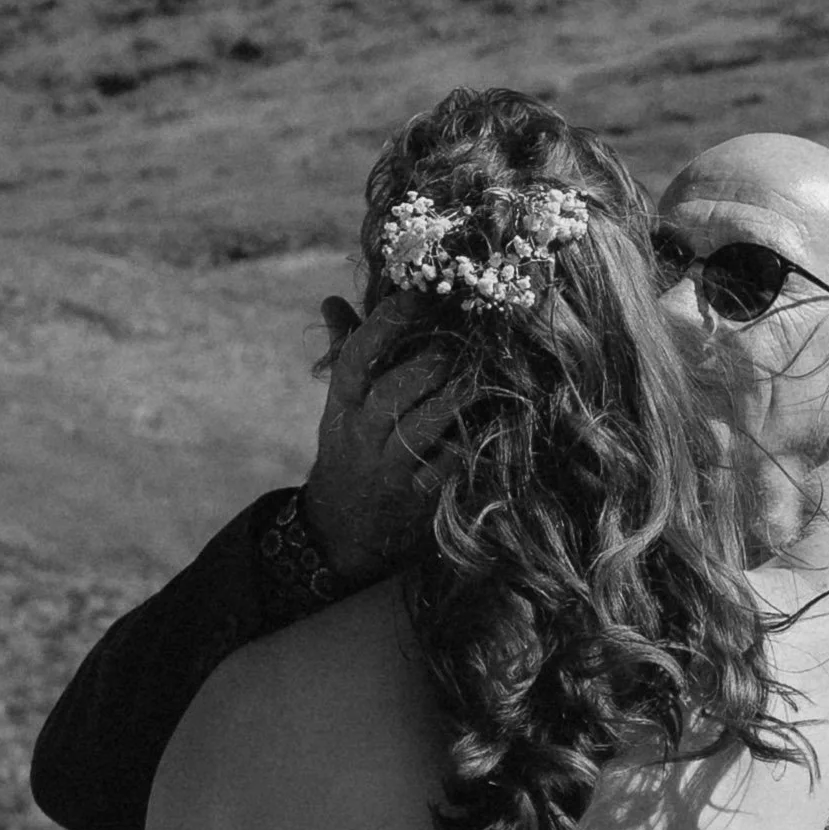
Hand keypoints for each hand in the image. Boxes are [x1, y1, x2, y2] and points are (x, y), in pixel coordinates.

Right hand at [301, 293, 461, 587]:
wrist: (342, 531)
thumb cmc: (350, 453)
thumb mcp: (340, 407)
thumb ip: (346, 353)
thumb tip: (334, 301)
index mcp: (343, 405)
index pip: (355, 358)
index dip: (383, 326)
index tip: (415, 298)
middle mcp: (362, 434)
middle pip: (389, 392)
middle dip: (426, 365)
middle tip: (460, 341)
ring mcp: (389, 467)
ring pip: (417, 428)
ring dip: (451, 400)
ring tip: (479, 375)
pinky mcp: (416, 498)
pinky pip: (444, 469)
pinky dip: (468, 446)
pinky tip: (494, 424)